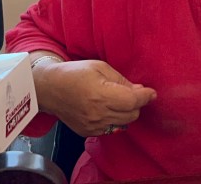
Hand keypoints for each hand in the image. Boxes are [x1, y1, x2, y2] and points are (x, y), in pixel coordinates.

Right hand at [36, 59, 156, 136]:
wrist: (48, 89)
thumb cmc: (74, 73)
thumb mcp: (99, 67)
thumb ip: (121, 80)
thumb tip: (139, 90)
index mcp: (101, 95)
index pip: (133, 101)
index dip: (146, 96)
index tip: (152, 92)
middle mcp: (98, 114)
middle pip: (132, 114)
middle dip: (136, 103)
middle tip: (131, 92)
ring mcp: (92, 126)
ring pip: (124, 123)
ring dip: (126, 112)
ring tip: (117, 99)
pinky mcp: (88, 132)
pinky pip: (111, 128)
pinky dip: (114, 119)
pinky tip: (106, 108)